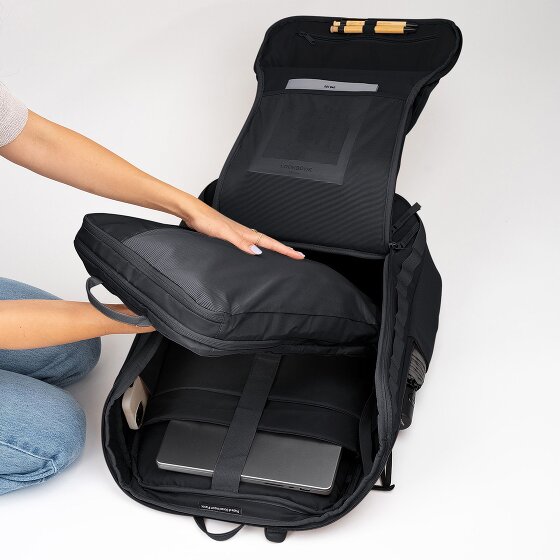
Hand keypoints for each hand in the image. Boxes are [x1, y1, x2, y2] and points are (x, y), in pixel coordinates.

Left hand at [182, 197, 304, 258]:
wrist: (193, 213)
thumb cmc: (206, 220)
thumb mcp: (224, 234)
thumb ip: (240, 243)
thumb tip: (257, 252)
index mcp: (246, 233)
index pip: (271, 243)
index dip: (285, 250)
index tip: (298, 255)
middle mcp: (245, 233)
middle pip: (269, 242)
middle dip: (284, 250)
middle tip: (297, 256)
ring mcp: (238, 234)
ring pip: (261, 243)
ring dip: (272, 249)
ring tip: (282, 254)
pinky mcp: (230, 236)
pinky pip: (250, 244)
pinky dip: (258, 248)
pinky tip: (255, 252)